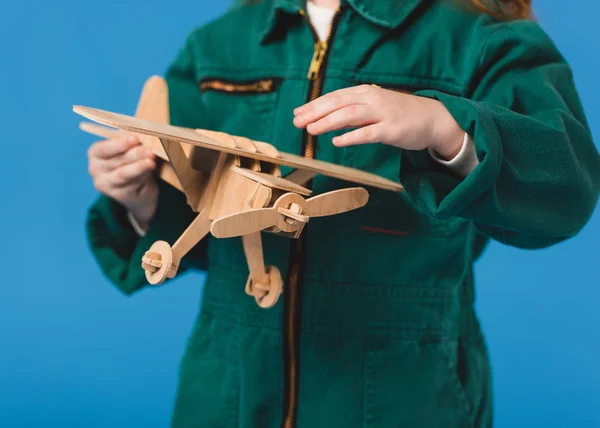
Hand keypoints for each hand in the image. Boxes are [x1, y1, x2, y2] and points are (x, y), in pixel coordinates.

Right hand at [87, 135, 157, 228]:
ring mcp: (107, 185)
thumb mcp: (129, 148)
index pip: (103, 149)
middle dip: (135, 154)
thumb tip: (144, 132)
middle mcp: (96, 170)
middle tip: (149, 150)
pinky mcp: (119, 195)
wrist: (138, 188)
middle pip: (116, 161)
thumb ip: (132, 141)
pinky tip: (151, 171)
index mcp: (96, 153)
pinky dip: (143, 176)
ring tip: (151, 161)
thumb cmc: (131, 161)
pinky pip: (132, 184)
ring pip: (124, 174)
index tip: (135, 138)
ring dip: (139, 167)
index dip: (119, 144)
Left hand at [293, 84, 464, 159]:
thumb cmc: (399, 114)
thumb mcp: (374, 107)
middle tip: (297, 122)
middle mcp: (372, 99)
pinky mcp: (391, 130)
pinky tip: (336, 141)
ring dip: (328, 122)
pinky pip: (367, 133)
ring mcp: (382, 114)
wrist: (433, 118)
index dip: (315, 104)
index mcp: (365, 92)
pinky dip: (351, 137)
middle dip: (316, 112)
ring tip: (311, 130)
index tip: (298, 113)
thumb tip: (326, 118)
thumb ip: (352, 111)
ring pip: (350, 115)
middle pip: (338, 103)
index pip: (335, 97)